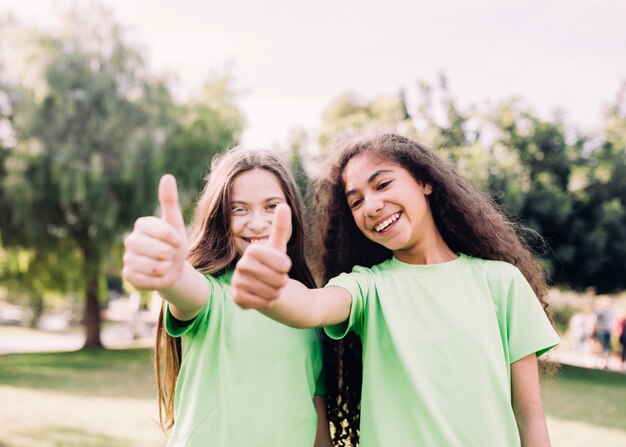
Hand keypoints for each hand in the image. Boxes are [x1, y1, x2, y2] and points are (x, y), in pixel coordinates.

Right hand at [122, 174, 187, 289]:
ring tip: (165, 265)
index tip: (178, 242)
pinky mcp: (128, 275)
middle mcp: (131, 239)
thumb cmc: (174, 243)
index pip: (163, 231)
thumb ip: (169, 201)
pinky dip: (157, 280)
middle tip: (171, 255)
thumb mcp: (175, 223)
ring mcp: (127, 257)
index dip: (175, 240)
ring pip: (151, 266)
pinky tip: (158, 275)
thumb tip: (167, 176)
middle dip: (170, 254)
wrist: (172, 268)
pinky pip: (145, 279)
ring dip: (165, 268)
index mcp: (142, 224)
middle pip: (156, 250)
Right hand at [231, 204, 291, 308]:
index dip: (286, 266)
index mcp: (252, 251)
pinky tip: (265, 297)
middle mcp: (241, 266)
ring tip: (272, 287)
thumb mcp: (279, 247)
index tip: (284, 266)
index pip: (281, 263)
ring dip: (276, 292)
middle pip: (276, 278)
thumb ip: (281, 227)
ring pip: (270, 292)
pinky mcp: (237, 298)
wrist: (265, 287)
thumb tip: (283, 205)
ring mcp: (237, 282)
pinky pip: (262, 303)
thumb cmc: (274, 265)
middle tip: (278, 279)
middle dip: (282, 281)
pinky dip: (268, 302)